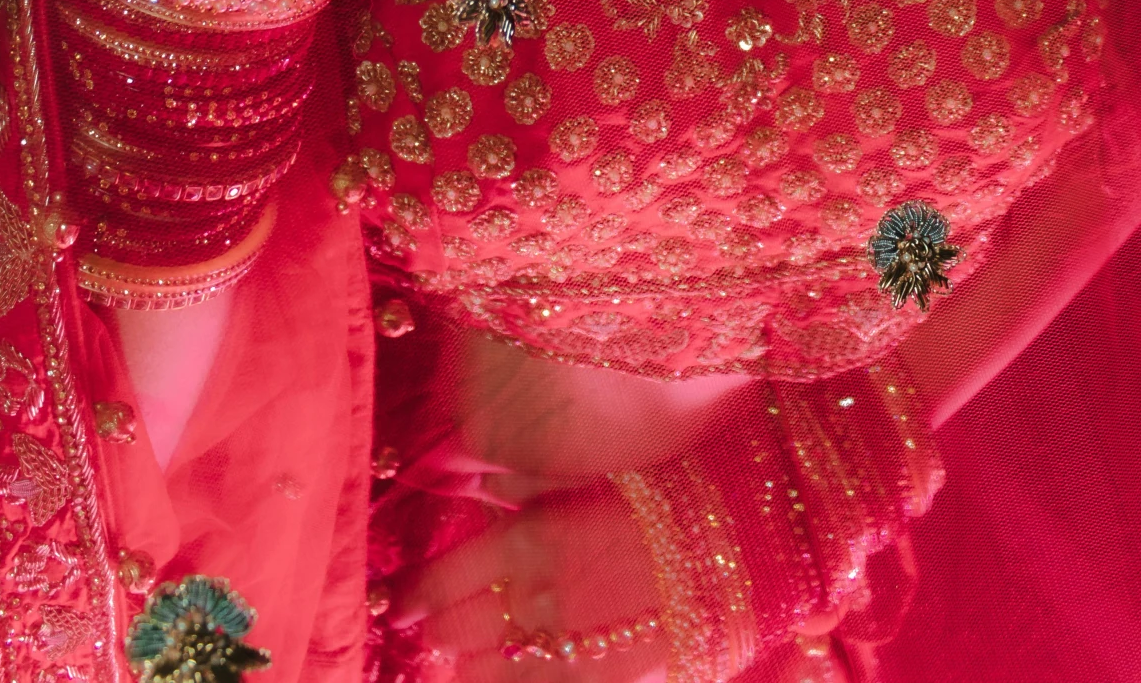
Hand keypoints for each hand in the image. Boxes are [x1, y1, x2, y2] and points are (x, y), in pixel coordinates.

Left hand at [388, 484, 662, 682]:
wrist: (738, 540)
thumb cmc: (668, 499)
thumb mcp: (589, 478)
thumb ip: (531, 485)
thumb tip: (487, 478)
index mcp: (529, 538)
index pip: (442, 580)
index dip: (415, 599)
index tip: (402, 608)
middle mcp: (537, 598)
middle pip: (455, 636)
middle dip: (444, 637)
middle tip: (443, 636)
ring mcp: (567, 650)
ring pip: (485, 680)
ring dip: (475, 673)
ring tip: (475, 667)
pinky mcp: (600, 682)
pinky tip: (510, 681)